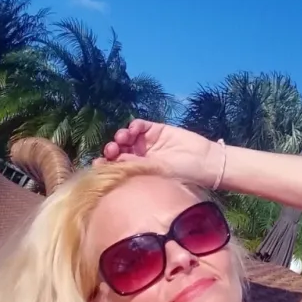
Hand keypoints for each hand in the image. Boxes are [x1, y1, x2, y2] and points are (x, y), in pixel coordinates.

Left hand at [98, 120, 223, 188]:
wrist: (203, 163)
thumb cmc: (181, 176)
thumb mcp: (154, 173)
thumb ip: (134, 165)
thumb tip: (112, 160)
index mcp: (137, 171)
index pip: (115, 167)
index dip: (105, 165)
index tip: (98, 165)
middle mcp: (139, 157)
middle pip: (118, 150)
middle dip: (111, 150)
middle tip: (111, 151)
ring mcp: (147, 142)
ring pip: (126, 136)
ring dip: (121, 136)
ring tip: (122, 139)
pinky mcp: (156, 130)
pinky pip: (140, 125)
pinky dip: (134, 126)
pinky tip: (133, 130)